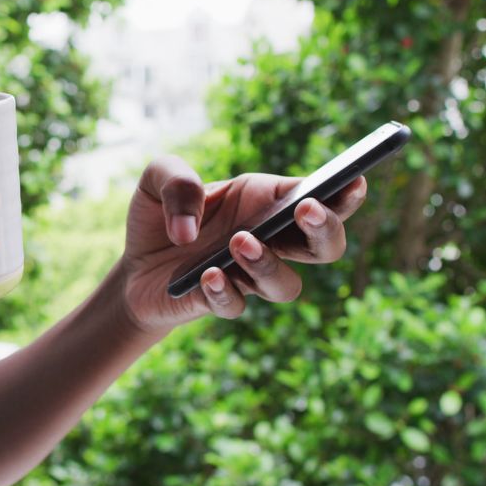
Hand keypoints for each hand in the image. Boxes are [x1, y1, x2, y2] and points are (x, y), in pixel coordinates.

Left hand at [118, 156, 366, 334]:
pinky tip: (206, 275)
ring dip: (268, 264)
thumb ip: (175, 181)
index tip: (354, 180)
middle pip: (325, 246)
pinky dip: (225, 291)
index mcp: (264, 200)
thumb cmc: (158, 216)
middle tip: (306, 210)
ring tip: (239, 243)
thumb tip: (191, 228)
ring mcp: (248, 276)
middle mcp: (268, 240)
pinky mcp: (221, 302)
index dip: (344, 191)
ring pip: (286, 285)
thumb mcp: (156, 180)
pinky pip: (237, 306)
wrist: (131, 266)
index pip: (319, 196)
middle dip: (327, 229)